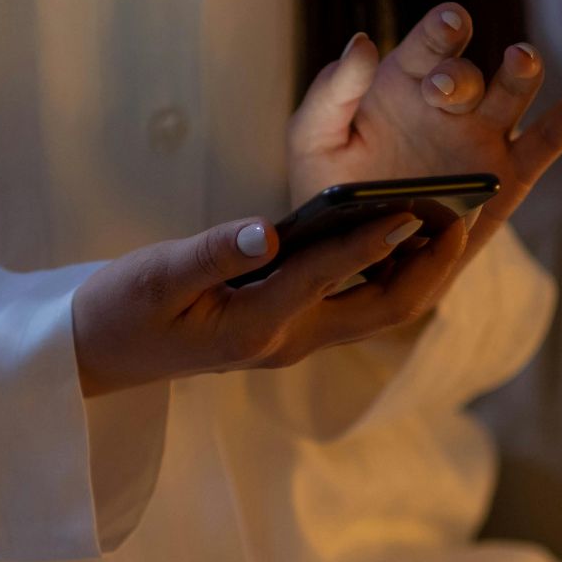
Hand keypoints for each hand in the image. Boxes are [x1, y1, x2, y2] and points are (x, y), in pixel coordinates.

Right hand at [72, 210, 468, 396]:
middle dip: (430, 264)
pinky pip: (359, 302)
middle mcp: (288, 339)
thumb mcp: (156, 275)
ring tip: (452, 216)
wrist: (99, 355)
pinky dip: (391, 267)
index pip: (330, 275)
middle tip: (462, 214)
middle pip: (384, 310)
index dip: (376, 238)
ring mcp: (294, 339)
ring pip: (380, 310)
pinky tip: (407, 228)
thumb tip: (267, 229)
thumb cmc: (120, 310)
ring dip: (421, 268)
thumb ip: (214, 252)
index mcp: (256, 324)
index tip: (418, 205)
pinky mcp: (290, 328)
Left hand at [289, 3, 561, 263]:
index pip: (429, 44)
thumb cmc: (328, 189)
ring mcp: (482, 138)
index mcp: (405, 81)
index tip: (449, 23)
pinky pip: (547, 140)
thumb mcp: (313, 139)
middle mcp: (449, 103)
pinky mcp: (508, 177)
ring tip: (519, 60)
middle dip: (459, 75)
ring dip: (520, 73)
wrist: (351, 254)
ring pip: (512, 94)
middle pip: (468, 73)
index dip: (442, 29)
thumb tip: (362, 41)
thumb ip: (331, 91)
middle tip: (443, 88)